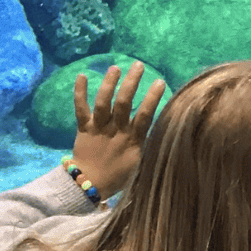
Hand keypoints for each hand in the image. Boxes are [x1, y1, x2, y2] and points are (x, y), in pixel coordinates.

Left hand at [71, 60, 166, 198]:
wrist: (89, 186)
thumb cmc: (120, 176)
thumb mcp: (141, 166)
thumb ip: (152, 148)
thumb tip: (170, 134)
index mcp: (132, 140)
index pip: (144, 115)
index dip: (152, 98)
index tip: (160, 81)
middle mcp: (115, 131)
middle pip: (123, 103)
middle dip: (131, 83)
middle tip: (138, 65)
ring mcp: (98, 128)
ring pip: (103, 103)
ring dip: (109, 83)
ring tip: (115, 67)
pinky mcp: (84, 128)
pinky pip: (80, 109)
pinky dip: (79, 93)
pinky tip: (81, 75)